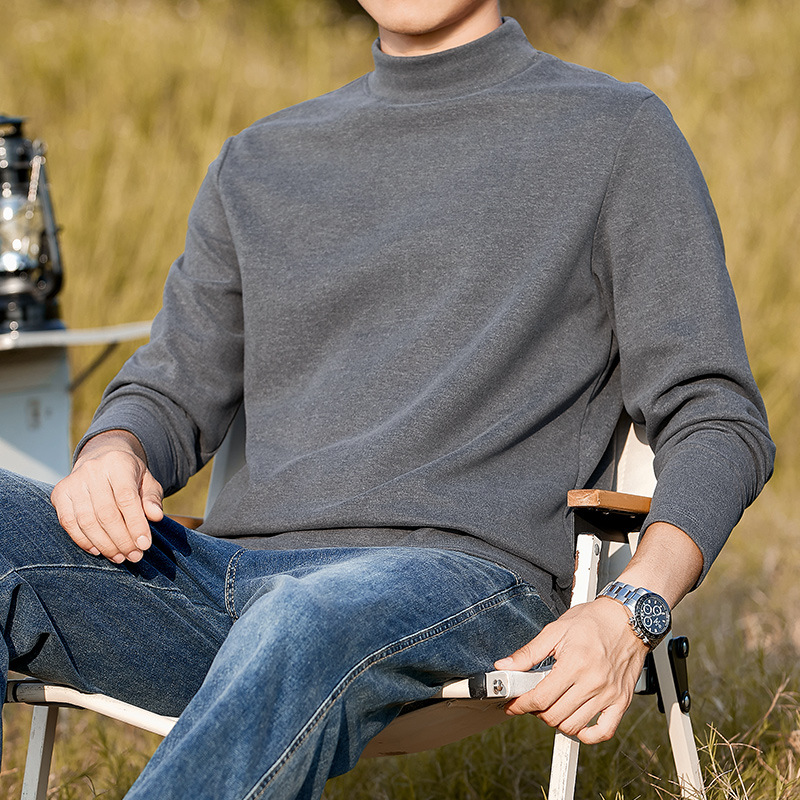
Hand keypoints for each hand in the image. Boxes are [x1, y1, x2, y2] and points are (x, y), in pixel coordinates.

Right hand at [50, 430, 163, 563]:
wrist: (101, 458)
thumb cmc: (129, 476)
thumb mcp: (147, 482)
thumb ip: (152, 499)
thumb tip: (156, 516)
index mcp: (118, 463)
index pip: (126, 498)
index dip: (135, 524)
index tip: (144, 545)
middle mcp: (92, 470)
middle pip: (106, 513)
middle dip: (121, 540)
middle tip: (134, 555)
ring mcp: (73, 481)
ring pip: (86, 521)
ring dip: (104, 544)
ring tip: (119, 557)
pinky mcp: (59, 493)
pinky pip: (68, 523)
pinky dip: (83, 540)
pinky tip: (98, 550)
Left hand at [495, 597, 647, 743]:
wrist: (627, 619)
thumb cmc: (593, 621)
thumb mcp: (555, 630)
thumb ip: (528, 652)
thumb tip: (505, 666)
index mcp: (574, 663)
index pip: (540, 698)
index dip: (520, 704)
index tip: (513, 704)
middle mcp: (593, 682)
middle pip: (554, 715)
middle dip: (536, 712)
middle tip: (533, 699)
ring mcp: (609, 694)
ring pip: (574, 726)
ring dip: (556, 721)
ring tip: (552, 705)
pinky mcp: (622, 701)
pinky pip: (604, 731)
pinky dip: (587, 735)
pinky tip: (576, 723)